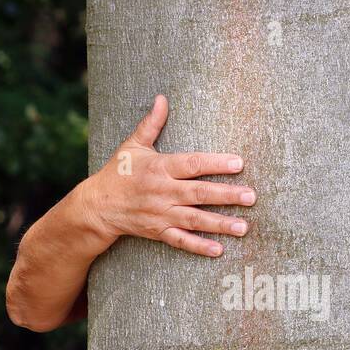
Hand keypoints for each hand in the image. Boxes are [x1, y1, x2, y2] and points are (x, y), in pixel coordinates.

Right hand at [79, 94, 255, 258]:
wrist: (97, 206)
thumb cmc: (119, 172)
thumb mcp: (132, 145)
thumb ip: (151, 124)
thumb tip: (162, 98)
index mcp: (159, 167)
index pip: (192, 164)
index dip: (216, 163)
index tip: (238, 163)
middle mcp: (162, 191)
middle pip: (199, 193)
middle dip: (226, 195)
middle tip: (251, 196)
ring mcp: (161, 213)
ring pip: (195, 219)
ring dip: (220, 224)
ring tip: (243, 227)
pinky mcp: (158, 231)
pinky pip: (180, 240)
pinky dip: (198, 246)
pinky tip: (219, 250)